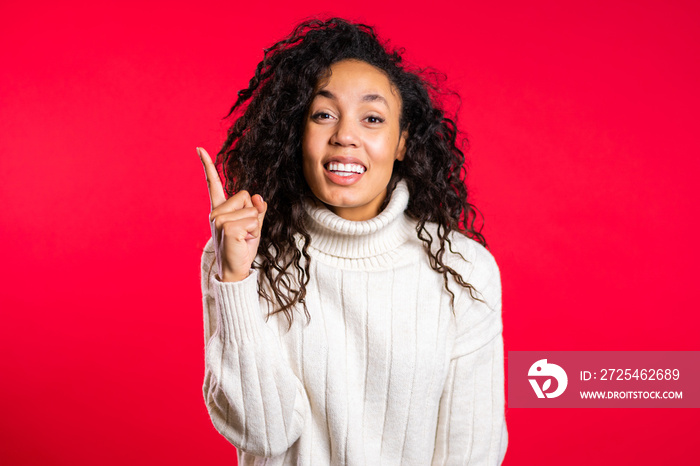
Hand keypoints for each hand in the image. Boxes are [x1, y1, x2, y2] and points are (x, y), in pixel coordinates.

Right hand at [198, 147, 266, 281]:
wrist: (236, 270)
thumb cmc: (242, 248)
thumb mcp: (253, 225)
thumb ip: (257, 209)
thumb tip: (259, 196)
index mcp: (219, 209)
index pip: (213, 184)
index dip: (207, 165)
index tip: (198, 148)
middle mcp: (215, 212)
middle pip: (247, 195)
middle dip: (253, 213)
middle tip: (245, 232)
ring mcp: (219, 218)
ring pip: (252, 208)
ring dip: (255, 225)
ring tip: (243, 238)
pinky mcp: (227, 226)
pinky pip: (253, 220)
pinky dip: (254, 232)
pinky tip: (243, 242)